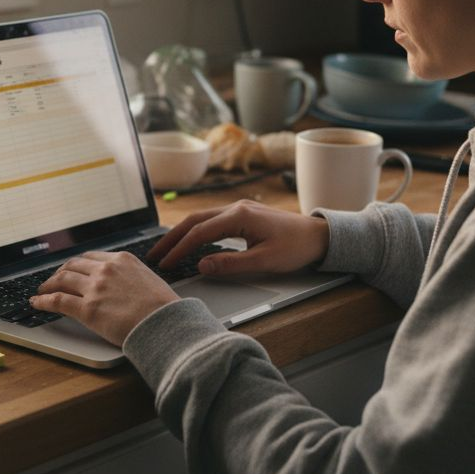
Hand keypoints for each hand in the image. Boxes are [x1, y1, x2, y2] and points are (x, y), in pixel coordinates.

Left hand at [30, 251, 179, 345]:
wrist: (165, 323)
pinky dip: (44, 300)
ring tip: (42, 290)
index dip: (77, 264)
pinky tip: (37, 303)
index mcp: (122, 259)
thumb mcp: (149, 279)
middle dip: (60, 272)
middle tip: (54, 280)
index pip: (91, 257)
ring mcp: (95, 288)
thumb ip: (131, 276)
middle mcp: (106, 270)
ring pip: (62, 280)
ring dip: (48, 285)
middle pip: (73, 266)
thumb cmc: (163, 308)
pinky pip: (58, 300)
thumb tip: (124, 284)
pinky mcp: (88, 309)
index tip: (72, 270)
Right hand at [146, 199, 329, 277]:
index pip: (200, 232)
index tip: (165, 264)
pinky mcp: (244, 215)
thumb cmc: (297, 247)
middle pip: (194, 220)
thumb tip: (201, 265)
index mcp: (240, 216)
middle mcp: (236, 208)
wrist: (320, 236)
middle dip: (172, 238)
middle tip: (155, 255)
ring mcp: (240, 209)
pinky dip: (196, 231)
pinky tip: (190, 242)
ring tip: (166, 249)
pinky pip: (212, 221)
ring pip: (202, 219)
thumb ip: (230, 264)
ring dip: (182, 233)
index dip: (179, 249)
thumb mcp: (264, 261)